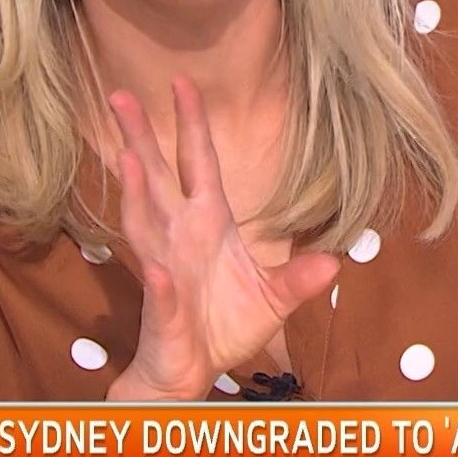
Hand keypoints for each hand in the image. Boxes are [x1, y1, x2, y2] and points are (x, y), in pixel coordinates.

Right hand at [104, 76, 340, 401]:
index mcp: (208, 223)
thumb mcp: (273, 298)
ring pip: (144, 223)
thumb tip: (337, 261)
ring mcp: (166, 268)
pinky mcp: (165, 310)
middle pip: (156, 178)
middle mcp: (179, 236)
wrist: (193, 373)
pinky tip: (157, 270)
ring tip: (125, 158)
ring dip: (135, 193)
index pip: (198, 163)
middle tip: (120, 96)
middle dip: (139, 138)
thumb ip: (299, 278)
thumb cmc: (223, 326)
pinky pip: (161, 292)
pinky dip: (159, 280)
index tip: (181, 83)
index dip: (191, 124)